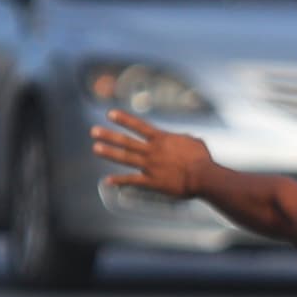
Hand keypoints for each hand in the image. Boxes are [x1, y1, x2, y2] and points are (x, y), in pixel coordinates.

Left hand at [92, 111, 213, 197]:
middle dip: (109, 135)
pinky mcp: (151, 181)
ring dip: (109, 153)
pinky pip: (132, 180)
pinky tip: (107, 180)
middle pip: (126, 141)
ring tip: (95, 148)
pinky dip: (119, 181)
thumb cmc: (202, 159)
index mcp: (161, 139)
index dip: (123, 120)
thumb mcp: (193, 141)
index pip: (139, 126)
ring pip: (125, 158)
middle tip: (94, 131)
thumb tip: (182, 138)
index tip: (110, 114)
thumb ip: (182, 138)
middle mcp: (152, 151)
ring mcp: (150, 166)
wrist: (202, 176)